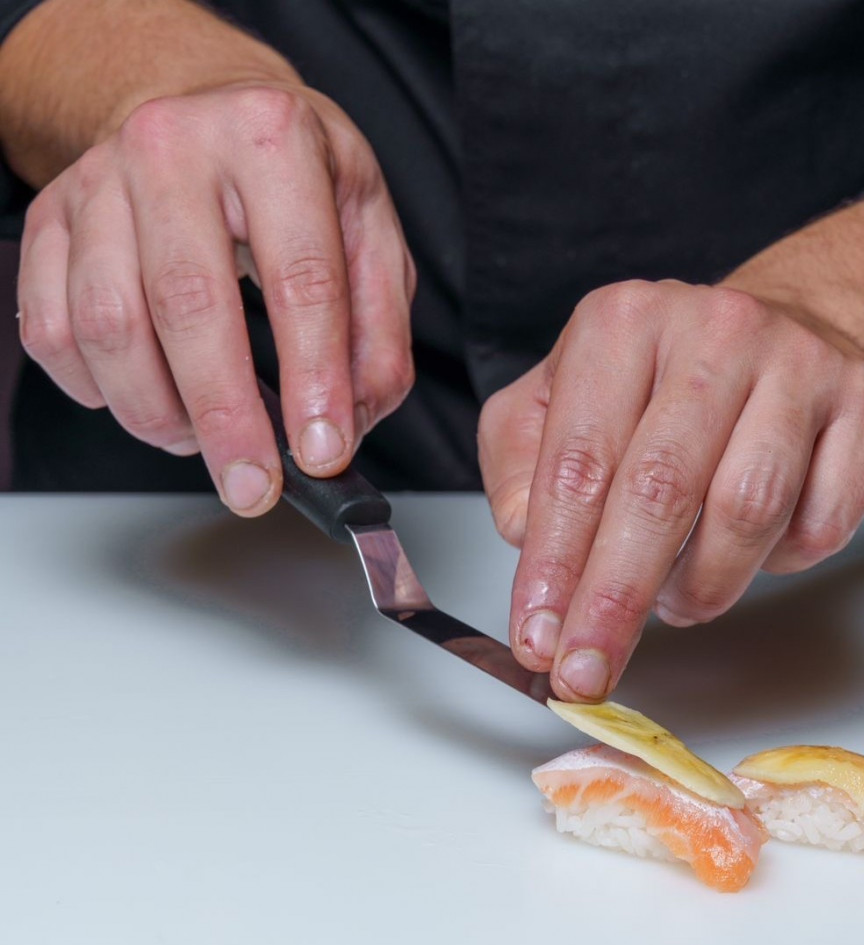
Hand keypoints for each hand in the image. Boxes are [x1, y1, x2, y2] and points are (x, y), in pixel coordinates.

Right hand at [17, 81, 414, 513]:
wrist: (204, 106)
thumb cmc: (294, 175)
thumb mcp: (369, 228)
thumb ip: (378, 329)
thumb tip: (350, 419)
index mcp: (273, 138)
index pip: (300, 279)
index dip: (313, 379)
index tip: (322, 451)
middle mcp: (175, 147)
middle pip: (190, 306)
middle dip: (226, 416)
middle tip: (253, 484)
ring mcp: (100, 181)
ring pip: (108, 325)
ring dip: (158, 411)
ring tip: (203, 441)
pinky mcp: (50, 220)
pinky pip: (55, 329)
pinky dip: (98, 390)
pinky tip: (147, 400)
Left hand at [478, 279, 863, 700]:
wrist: (797, 330)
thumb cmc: (668, 381)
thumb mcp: (565, 397)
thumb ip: (524, 464)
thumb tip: (529, 538)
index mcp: (622, 322)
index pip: (577, 461)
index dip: (554, 562)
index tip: (540, 637)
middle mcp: (714, 330)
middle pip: (660, 490)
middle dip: (617, 598)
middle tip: (591, 670)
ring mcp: (801, 364)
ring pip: (747, 512)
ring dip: (702, 585)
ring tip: (677, 599)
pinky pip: (821, 525)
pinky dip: (779, 563)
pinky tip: (753, 547)